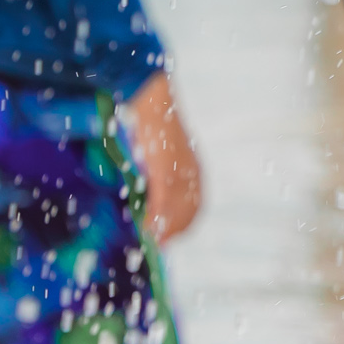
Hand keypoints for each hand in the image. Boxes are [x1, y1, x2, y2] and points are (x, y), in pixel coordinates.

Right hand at [121, 72, 205, 243]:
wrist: (152, 100)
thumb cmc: (153, 123)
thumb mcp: (158, 151)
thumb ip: (158, 171)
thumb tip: (148, 190)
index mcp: (192, 167)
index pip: (196, 202)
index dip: (185, 222)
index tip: (172, 236)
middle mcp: (191, 170)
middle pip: (191, 208)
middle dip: (177, 228)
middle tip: (160, 243)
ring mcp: (179, 169)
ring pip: (178, 208)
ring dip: (166, 227)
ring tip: (153, 240)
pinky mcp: (164, 167)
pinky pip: (163, 198)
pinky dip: (157, 216)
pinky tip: (148, 226)